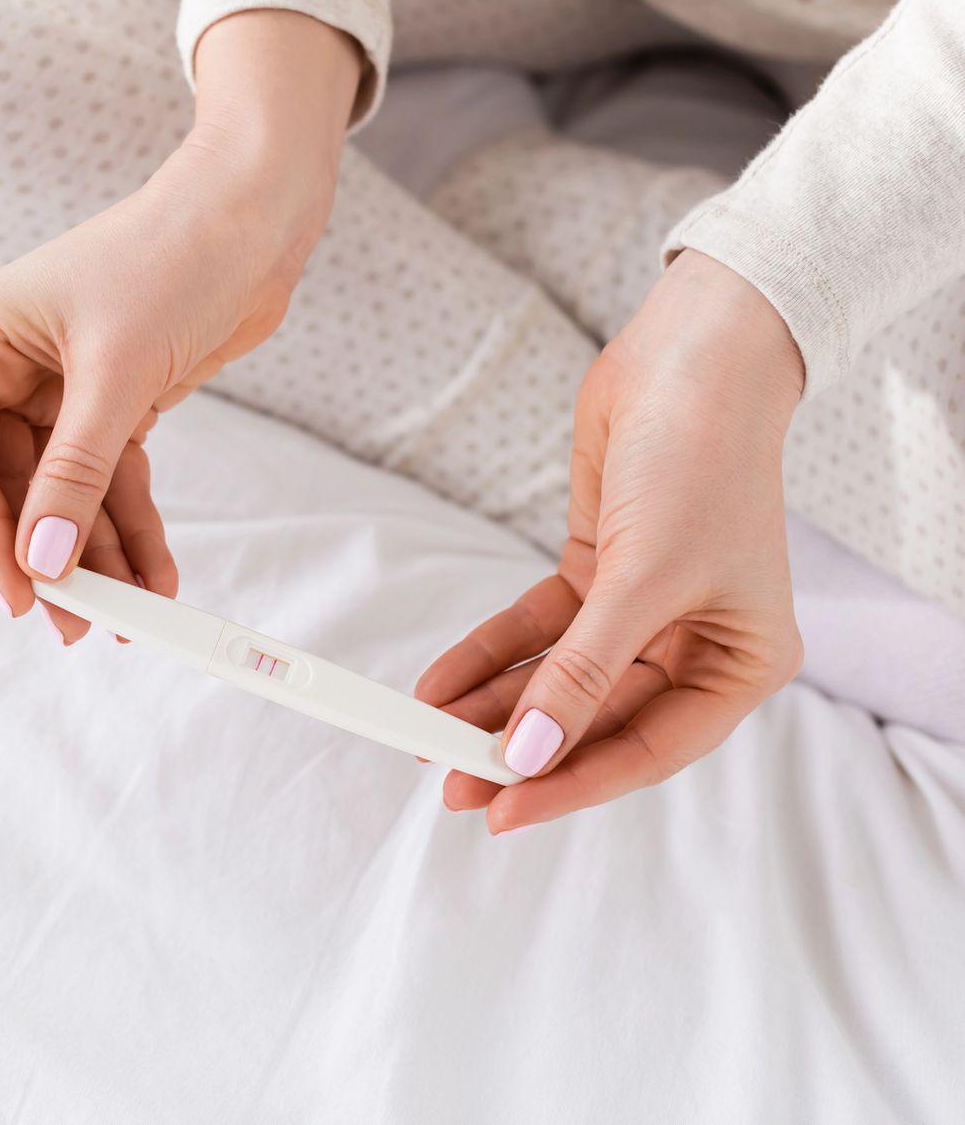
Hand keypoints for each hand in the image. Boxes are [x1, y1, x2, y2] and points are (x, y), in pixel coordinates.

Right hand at [0, 11, 363, 639]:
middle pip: (7, 485)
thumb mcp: (116, 375)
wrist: (259, 213)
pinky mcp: (114, 401)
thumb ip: (74, 475)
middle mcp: (8, 364)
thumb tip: (42, 561)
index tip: (18, 591)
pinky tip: (155, 577)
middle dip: (45, 553)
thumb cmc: (175, 257)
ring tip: (129, 615)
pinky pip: (110, 482)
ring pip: (64, 494)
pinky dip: (132, 528)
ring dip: (96, 554)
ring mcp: (61, 387)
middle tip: (75, 622)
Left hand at [416, 250, 806, 829]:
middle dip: (521, 748)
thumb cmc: (699, 463)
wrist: (688, 358)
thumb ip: (582, 672)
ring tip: (426, 740)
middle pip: (595, 720)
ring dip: (493, 708)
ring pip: (557, 681)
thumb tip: (531, 751)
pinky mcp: (598, 575)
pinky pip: (535, 633)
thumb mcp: (644, 579)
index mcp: (742, 664)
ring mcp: (643, 613)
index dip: (573, 783)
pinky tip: (439, 683)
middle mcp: (696, 646)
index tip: (503, 811)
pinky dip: (488, 655)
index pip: (647, 748)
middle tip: (449, 785)